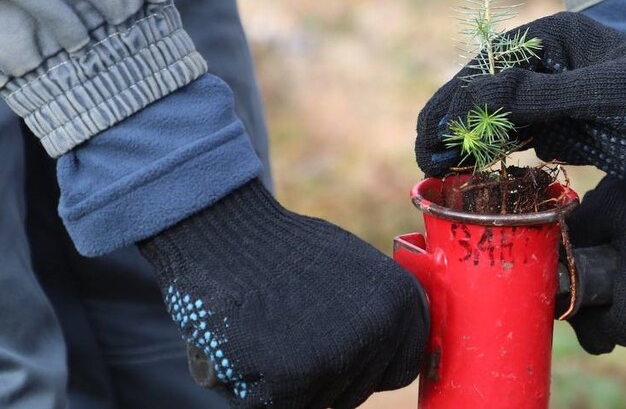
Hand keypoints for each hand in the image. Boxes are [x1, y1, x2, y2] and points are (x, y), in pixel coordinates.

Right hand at [138, 180, 427, 407]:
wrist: (223, 233)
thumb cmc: (280, 251)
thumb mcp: (353, 269)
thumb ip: (376, 311)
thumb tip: (385, 351)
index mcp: (402, 301)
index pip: (401, 369)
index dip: (366, 368)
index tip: (338, 353)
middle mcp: (380, 329)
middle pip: (357, 392)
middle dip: (324, 375)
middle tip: (288, 334)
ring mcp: (339, 355)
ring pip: (318, 402)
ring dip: (288, 383)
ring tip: (266, 331)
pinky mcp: (294, 378)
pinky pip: (275, 406)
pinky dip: (254, 389)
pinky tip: (245, 345)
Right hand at [415, 12, 625, 182]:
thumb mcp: (608, 96)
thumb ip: (544, 96)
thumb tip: (479, 98)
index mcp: (555, 39)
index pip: (487, 68)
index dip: (454, 101)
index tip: (433, 136)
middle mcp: (547, 63)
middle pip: (484, 91)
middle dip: (452, 122)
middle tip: (426, 159)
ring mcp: (554, 95)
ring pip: (495, 116)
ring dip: (467, 141)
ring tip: (439, 169)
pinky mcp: (564, 126)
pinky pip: (517, 137)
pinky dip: (494, 153)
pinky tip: (474, 172)